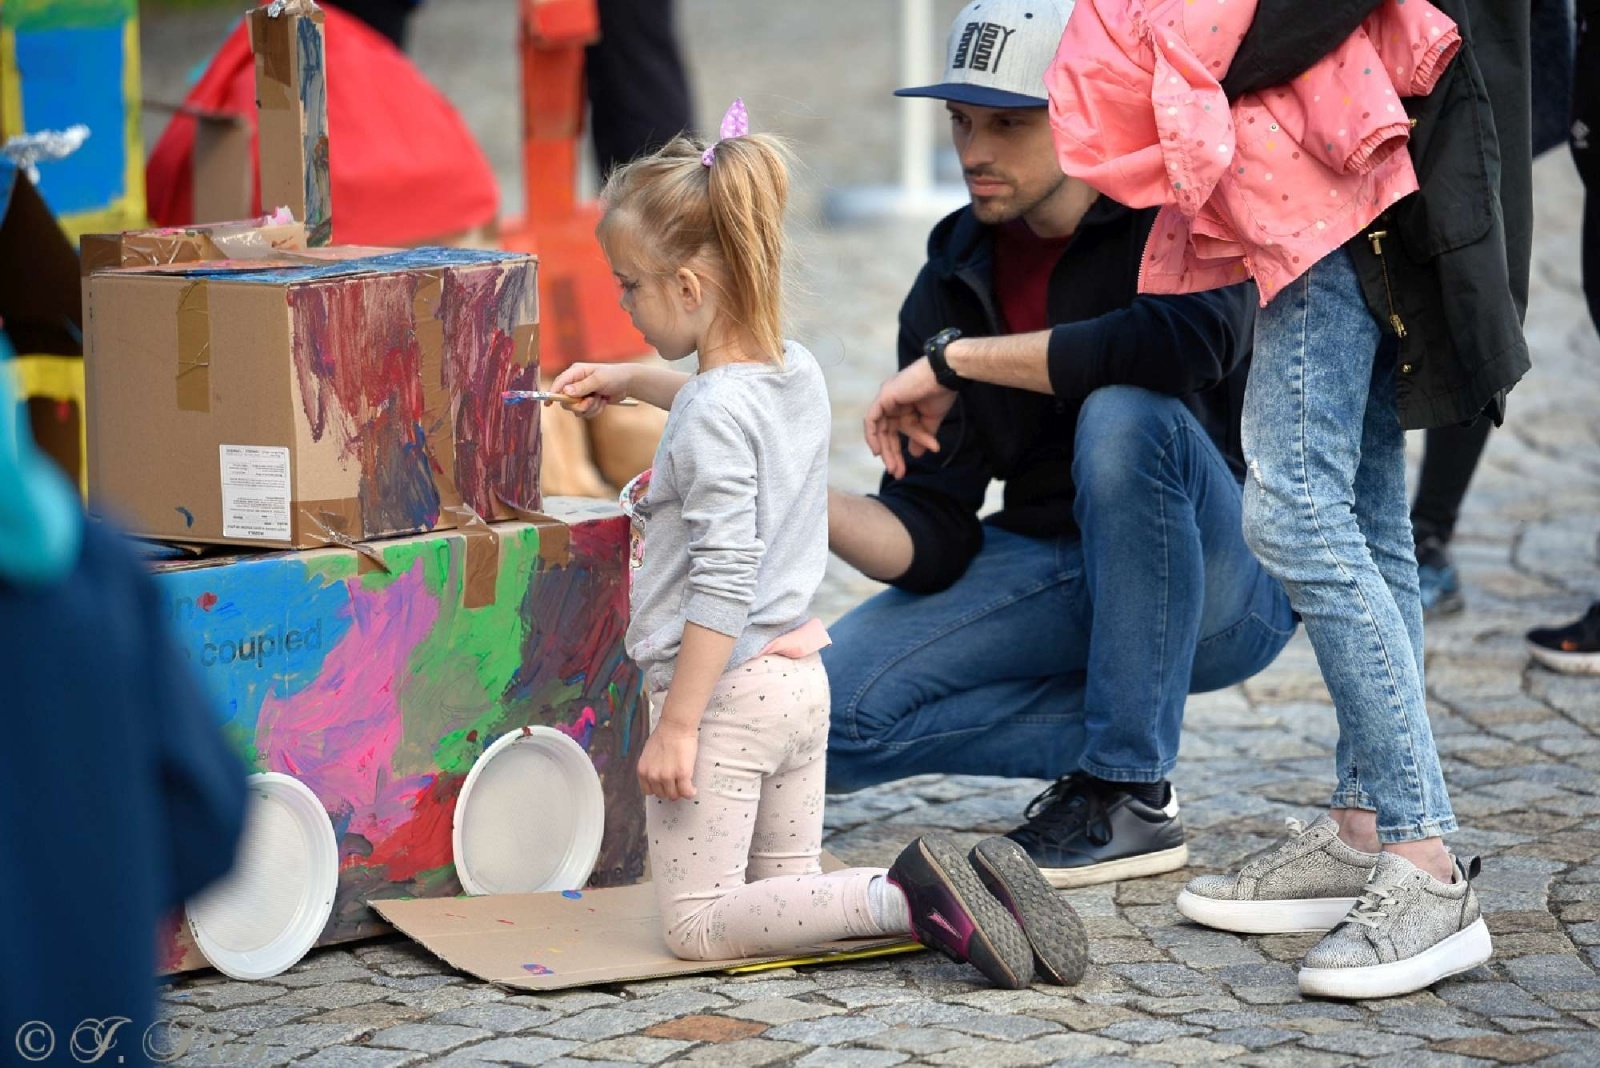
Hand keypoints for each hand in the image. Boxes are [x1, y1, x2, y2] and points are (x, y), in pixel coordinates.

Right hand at [549, 363, 634, 418]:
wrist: (628, 384)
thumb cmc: (614, 376)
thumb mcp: (599, 379)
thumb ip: (583, 386)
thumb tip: (566, 391)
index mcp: (576, 372)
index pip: (559, 383)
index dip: (552, 393)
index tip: (548, 403)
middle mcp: (575, 383)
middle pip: (565, 401)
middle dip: (579, 405)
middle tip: (591, 401)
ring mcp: (581, 394)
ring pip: (576, 409)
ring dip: (590, 408)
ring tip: (601, 398)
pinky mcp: (587, 402)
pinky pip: (585, 413)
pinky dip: (595, 411)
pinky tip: (603, 402)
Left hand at [637, 721, 698, 800]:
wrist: (675, 726)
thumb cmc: (664, 735)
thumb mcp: (648, 755)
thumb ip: (651, 768)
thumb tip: (657, 776)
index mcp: (643, 771)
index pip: (648, 791)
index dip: (658, 789)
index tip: (664, 787)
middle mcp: (653, 776)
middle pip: (662, 795)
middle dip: (670, 791)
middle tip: (677, 785)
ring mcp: (667, 777)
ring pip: (674, 795)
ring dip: (681, 792)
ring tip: (686, 785)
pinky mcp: (682, 775)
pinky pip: (686, 792)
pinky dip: (690, 793)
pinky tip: (692, 789)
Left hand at [863, 357, 956, 479]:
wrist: (945, 376)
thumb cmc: (941, 392)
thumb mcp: (930, 420)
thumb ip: (921, 437)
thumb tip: (916, 454)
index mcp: (901, 405)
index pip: (894, 432)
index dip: (897, 451)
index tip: (903, 469)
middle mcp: (891, 401)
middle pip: (886, 433)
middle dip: (891, 454)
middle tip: (898, 473)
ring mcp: (886, 398)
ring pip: (879, 429)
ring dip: (886, 450)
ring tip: (893, 468)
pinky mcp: (884, 396)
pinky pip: (871, 419)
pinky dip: (872, 435)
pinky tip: (878, 451)